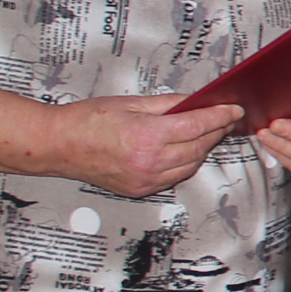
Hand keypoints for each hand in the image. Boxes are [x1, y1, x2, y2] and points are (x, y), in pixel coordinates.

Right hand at [51, 94, 243, 197]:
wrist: (57, 145)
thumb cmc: (85, 121)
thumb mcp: (130, 103)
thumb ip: (167, 104)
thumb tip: (194, 102)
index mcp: (147, 136)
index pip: (198, 125)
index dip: (221, 116)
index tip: (233, 110)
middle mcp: (149, 162)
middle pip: (199, 146)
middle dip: (217, 131)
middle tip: (226, 118)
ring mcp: (145, 179)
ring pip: (192, 164)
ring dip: (204, 148)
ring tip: (209, 132)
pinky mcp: (141, 189)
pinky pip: (176, 177)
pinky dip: (187, 163)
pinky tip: (188, 150)